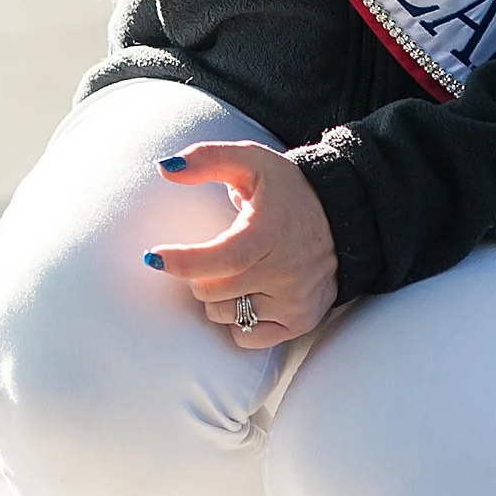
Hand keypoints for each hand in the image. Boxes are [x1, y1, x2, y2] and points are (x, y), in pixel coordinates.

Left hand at [144, 144, 338, 345]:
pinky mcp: (301, 322)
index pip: (221, 258)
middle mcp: (287, 271)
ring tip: (235, 269)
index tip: (152, 257)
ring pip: (225, 315)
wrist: (343, 216)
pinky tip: (250, 292)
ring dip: (217, 296)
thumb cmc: (287, 188)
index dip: (182, 262)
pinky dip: (238, 319)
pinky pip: (247, 336)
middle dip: (198, 274)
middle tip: (209, 254)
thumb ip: (207, 158)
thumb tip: (165, 166)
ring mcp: (295, 301)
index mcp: (271, 231)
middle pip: (212, 291)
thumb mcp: (250, 159)